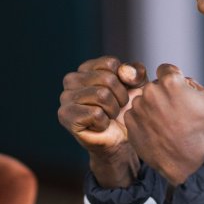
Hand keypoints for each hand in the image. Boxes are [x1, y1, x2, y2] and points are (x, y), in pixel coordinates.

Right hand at [58, 56, 147, 186]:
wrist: (119, 139)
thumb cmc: (125, 111)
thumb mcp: (138, 86)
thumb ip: (136, 72)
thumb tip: (124, 71)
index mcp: (86, 68)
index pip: (111, 64)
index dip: (124, 81)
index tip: (121, 93)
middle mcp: (71, 79)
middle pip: (107, 79)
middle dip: (120, 97)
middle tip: (116, 109)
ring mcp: (65, 97)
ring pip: (101, 95)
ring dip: (113, 110)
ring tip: (108, 116)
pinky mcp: (65, 116)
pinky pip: (95, 113)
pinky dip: (104, 122)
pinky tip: (99, 126)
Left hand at [125, 64, 203, 185]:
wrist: (188, 161)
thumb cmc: (201, 129)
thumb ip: (195, 83)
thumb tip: (182, 80)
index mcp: (171, 82)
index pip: (165, 69)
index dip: (173, 79)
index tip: (177, 91)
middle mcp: (151, 91)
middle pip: (153, 86)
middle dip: (161, 94)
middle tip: (173, 112)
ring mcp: (139, 108)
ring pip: (143, 100)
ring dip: (151, 108)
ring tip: (165, 124)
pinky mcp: (130, 123)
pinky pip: (135, 115)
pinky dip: (143, 121)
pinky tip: (156, 131)